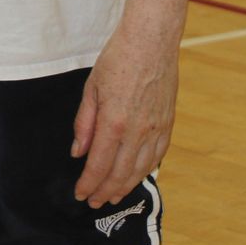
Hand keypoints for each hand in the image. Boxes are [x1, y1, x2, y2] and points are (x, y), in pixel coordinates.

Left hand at [71, 28, 178, 207]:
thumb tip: (77, 152)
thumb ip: (84, 123)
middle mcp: (137, 131)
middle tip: (93, 202)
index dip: (88, 184)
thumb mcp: (91, 87)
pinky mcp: (167, 125)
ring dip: (124, 187)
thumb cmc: (118, 59)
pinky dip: (144, 172)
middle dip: (104, 191)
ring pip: (139, 170)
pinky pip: (156, 157)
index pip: (98, 165)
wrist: (151, 41)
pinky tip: (135, 177)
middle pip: (118, 173)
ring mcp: (155, 130)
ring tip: (112, 197)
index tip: (80, 194)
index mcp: (113, 122)